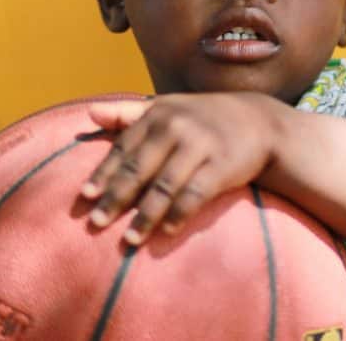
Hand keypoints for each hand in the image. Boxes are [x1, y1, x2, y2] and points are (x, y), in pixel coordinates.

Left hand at [80, 92, 283, 245]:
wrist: (259, 121)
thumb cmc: (203, 117)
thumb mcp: (167, 107)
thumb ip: (129, 113)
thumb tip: (89, 113)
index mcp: (158, 114)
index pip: (123, 147)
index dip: (103, 173)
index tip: (86, 197)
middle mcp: (176, 127)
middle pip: (139, 169)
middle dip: (115, 198)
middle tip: (96, 223)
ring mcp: (200, 146)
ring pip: (164, 187)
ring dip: (145, 216)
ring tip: (129, 239)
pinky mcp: (222, 166)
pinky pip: (195, 195)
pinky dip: (179, 215)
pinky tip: (165, 232)